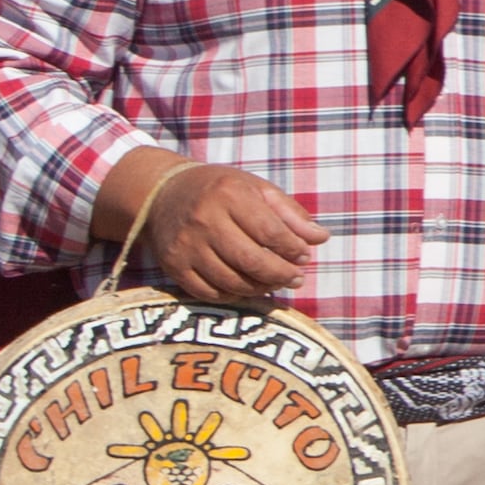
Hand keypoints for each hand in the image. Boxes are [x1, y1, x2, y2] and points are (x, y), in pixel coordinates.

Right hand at [122, 160, 323, 305]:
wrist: (163, 194)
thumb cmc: (221, 191)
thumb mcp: (257, 189)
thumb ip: (290, 214)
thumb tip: (321, 238)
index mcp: (229, 195)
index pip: (270, 232)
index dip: (293, 250)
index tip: (305, 257)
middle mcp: (204, 220)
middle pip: (252, 261)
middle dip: (281, 275)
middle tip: (296, 278)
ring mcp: (186, 246)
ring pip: (231, 281)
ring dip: (261, 288)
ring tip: (276, 283)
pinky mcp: (173, 266)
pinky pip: (208, 293)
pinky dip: (233, 295)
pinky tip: (247, 287)